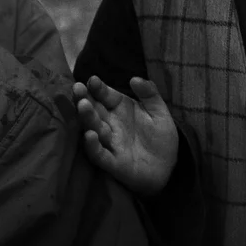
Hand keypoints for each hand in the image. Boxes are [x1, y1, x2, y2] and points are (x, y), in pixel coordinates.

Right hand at [75, 75, 179, 195]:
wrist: (168, 166)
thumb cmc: (160, 137)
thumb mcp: (160, 112)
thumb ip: (150, 94)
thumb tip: (135, 78)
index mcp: (121, 110)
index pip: (106, 96)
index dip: (99, 88)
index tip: (93, 79)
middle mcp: (111, 125)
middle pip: (95, 111)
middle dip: (85, 99)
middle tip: (77, 88)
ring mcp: (110, 143)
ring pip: (95, 129)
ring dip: (88, 118)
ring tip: (83, 105)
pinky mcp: (112, 162)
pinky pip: (100, 154)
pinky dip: (93, 146)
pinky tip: (89, 135)